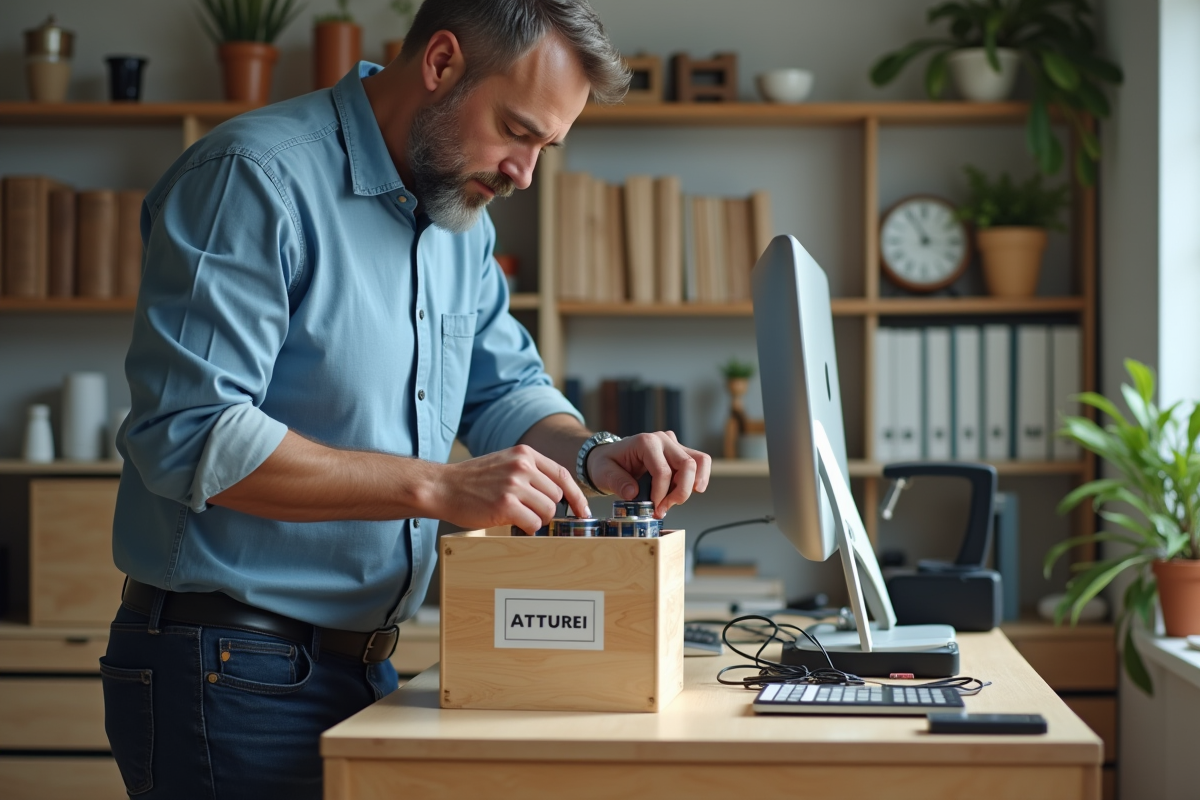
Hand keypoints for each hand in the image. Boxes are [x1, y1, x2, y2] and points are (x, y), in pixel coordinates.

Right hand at [431, 445, 591, 533]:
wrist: (441, 487)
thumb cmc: (472, 480)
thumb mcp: (504, 463)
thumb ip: (530, 472)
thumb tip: (558, 494)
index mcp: (524, 454)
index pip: (563, 475)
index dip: (576, 495)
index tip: (583, 510)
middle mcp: (522, 466)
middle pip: (556, 497)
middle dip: (547, 510)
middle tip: (529, 513)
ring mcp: (514, 485)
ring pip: (548, 511)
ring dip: (537, 520)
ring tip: (517, 516)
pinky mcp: (505, 505)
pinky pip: (533, 524)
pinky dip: (527, 528)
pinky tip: (511, 522)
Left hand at [586, 432, 710, 517]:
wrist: (608, 457)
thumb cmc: (606, 464)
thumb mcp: (603, 473)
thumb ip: (617, 482)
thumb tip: (633, 494)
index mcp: (645, 442)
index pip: (663, 471)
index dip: (661, 494)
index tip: (653, 509)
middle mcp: (663, 439)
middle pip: (688, 465)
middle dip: (680, 492)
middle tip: (664, 509)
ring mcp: (673, 444)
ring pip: (699, 462)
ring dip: (690, 486)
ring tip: (673, 501)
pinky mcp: (679, 452)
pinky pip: (698, 464)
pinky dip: (693, 481)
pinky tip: (678, 493)